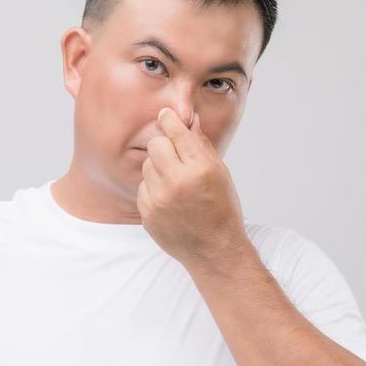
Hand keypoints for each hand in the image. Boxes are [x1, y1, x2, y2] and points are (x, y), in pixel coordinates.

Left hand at [137, 108, 248, 267]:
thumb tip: (189, 120)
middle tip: (175, 155)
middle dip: (164, 146)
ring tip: (176, 183)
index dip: (170, 121)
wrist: (213, 250)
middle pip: (155, 145)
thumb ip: (201, 146)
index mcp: (199, 170)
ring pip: (147, 165)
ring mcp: (159, 200)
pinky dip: (154, 188)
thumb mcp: (220, 174)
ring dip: (158, 168)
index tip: (165, 115)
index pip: (177, 133)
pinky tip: (170, 200)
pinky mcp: (147, 213)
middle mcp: (176, 183)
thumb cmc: (222, 210)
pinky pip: (143, 187)